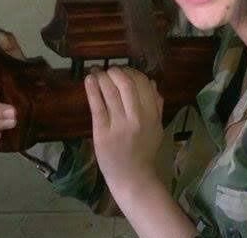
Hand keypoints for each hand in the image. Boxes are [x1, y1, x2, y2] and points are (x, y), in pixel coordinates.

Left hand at [85, 66, 164, 194]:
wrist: (132, 178)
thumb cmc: (144, 152)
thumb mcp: (157, 128)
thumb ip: (157, 106)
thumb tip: (152, 82)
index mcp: (152, 116)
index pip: (144, 84)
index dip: (132, 72)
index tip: (124, 70)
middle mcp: (137, 118)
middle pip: (126, 84)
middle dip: (116, 71)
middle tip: (109, 69)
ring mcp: (118, 125)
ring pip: (110, 92)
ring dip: (102, 76)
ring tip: (97, 72)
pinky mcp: (102, 132)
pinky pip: (97, 105)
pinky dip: (92, 89)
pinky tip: (89, 80)